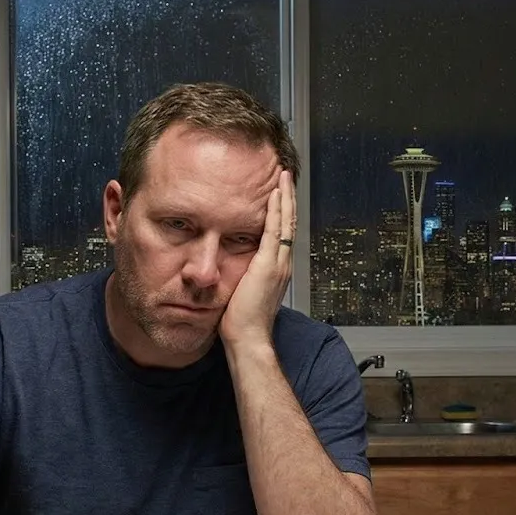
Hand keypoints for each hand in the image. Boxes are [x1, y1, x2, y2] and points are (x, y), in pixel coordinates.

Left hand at [219, 169, 294, 348]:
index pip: (281, 232)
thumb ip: (240, 275)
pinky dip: (276, 210)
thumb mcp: (241, 291)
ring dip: (284, 197)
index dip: (282, 211)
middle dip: (287, 197)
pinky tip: (275, 194)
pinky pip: (275, 230)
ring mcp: (277, 263)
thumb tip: (226, 265)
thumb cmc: (241, 323)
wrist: (248, 339)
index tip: (278, 192)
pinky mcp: (268, 264)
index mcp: (276, 269)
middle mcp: (281, 263)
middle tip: (284, 175)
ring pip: (285, 221)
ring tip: (282, 176)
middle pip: (289, 222)